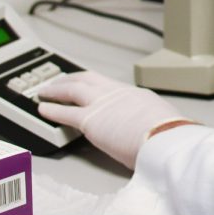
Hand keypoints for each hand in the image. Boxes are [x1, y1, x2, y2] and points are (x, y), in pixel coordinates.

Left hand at [37, 71, 193, 168]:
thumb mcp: (166, 124)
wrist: (166, 137)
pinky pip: (64, 112)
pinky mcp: (90, 120)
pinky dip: (52, 109)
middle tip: (61, 80)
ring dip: (57, 88)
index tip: (90, 87)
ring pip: (73, 89)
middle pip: (89, 78)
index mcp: (137, 96)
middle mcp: (118, 93)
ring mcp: (103, 104)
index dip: (97, 86)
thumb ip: (159, 125)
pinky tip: (42, 109)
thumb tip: (168, 134)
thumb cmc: (171, 135)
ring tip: (45, 91)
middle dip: (73, 77)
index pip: (111, 87)